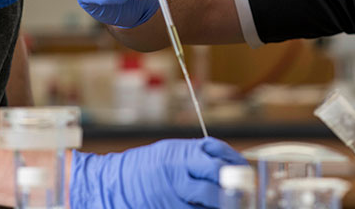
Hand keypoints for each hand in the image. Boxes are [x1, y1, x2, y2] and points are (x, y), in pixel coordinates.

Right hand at [70, 137, 246, 207]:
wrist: (109, 184)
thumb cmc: (142, 166)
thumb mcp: (170, 150)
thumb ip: (197, 155)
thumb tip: (228, 164)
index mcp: (180, 155)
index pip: (218, 160)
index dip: (236, 167)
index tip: (245, 173)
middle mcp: (177, 176)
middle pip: (216, 185)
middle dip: (234, 191)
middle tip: (245, 194)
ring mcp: (173, 197)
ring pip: (208, 203)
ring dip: (222, 204)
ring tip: (232, 203)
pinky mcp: (168, 208)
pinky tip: (208, 206)